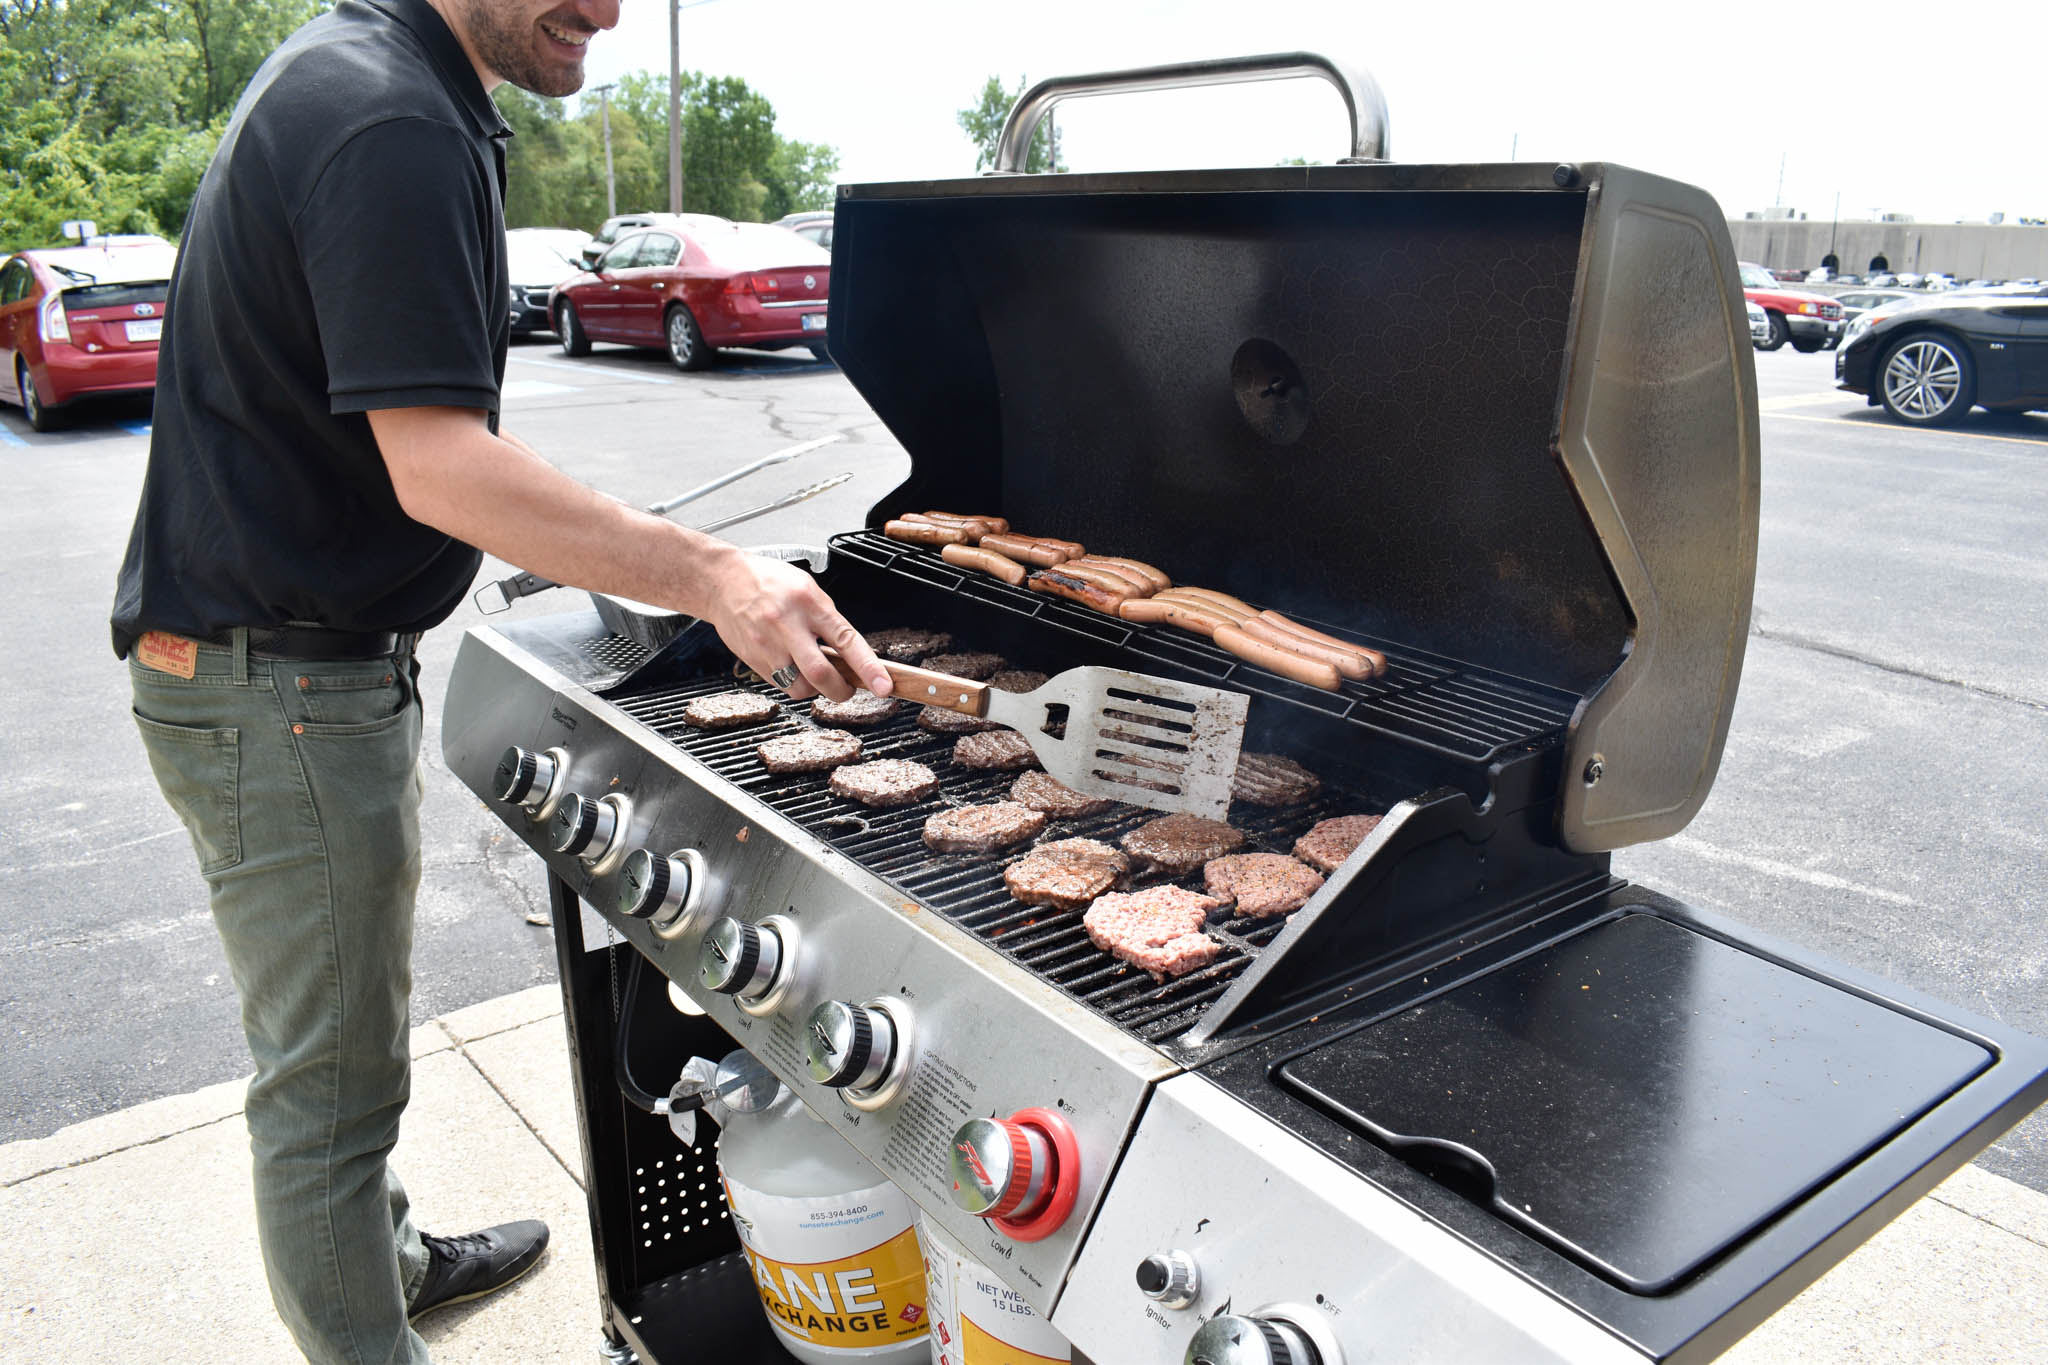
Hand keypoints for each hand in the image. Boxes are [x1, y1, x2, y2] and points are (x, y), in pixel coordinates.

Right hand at [697, 552, 891, 701]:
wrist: (723, 581)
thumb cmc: (768, 581)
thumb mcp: (808, 589)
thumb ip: (829, 620)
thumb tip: (849, 655)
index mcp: (808, 603)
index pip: (845, 640)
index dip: (868, 668)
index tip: (884, 687)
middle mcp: (787, 625)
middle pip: (820, 674)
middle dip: (841, 691)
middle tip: (847, 690)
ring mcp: (767, 646)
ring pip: (799, 687)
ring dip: (815, 689)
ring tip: (815, 673)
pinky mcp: (753, 660)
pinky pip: (781, 685)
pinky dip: (794, 683)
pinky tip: (792, 666)